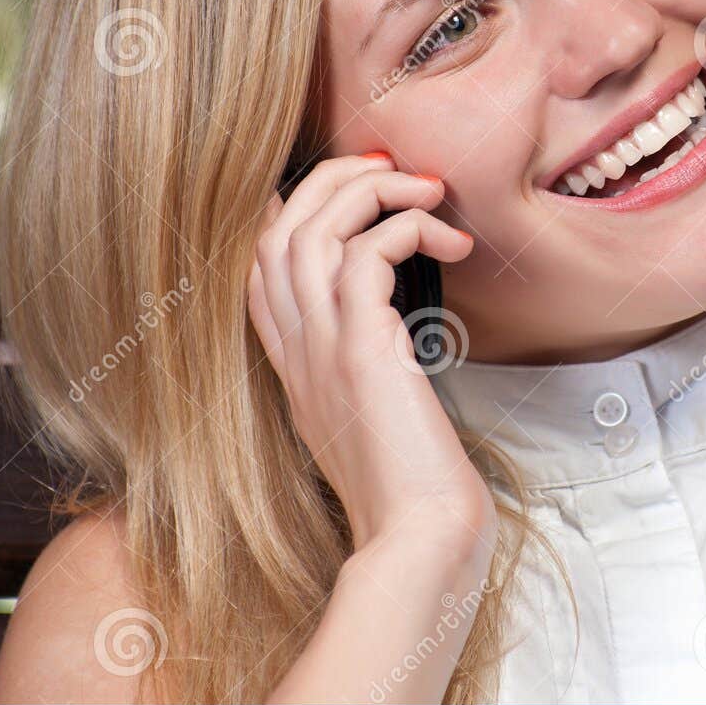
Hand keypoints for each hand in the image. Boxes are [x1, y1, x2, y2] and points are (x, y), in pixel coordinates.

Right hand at [247, 152, 492, 552]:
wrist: (420, 536)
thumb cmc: (412, 481)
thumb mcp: (372, 409)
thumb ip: (365, 358)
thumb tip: (392, 315)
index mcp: (292, 361)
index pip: (260, 261)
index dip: (294, 207)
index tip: (352, 186)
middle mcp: (293, 349)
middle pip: (276, 227)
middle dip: (329, 179)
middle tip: (389, 168)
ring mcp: (319, 349)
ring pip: (311, 228)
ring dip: (371, 191)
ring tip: (427, 192)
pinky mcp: (361, 350)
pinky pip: (365, 254)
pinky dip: (404, 229)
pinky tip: (445, 245)